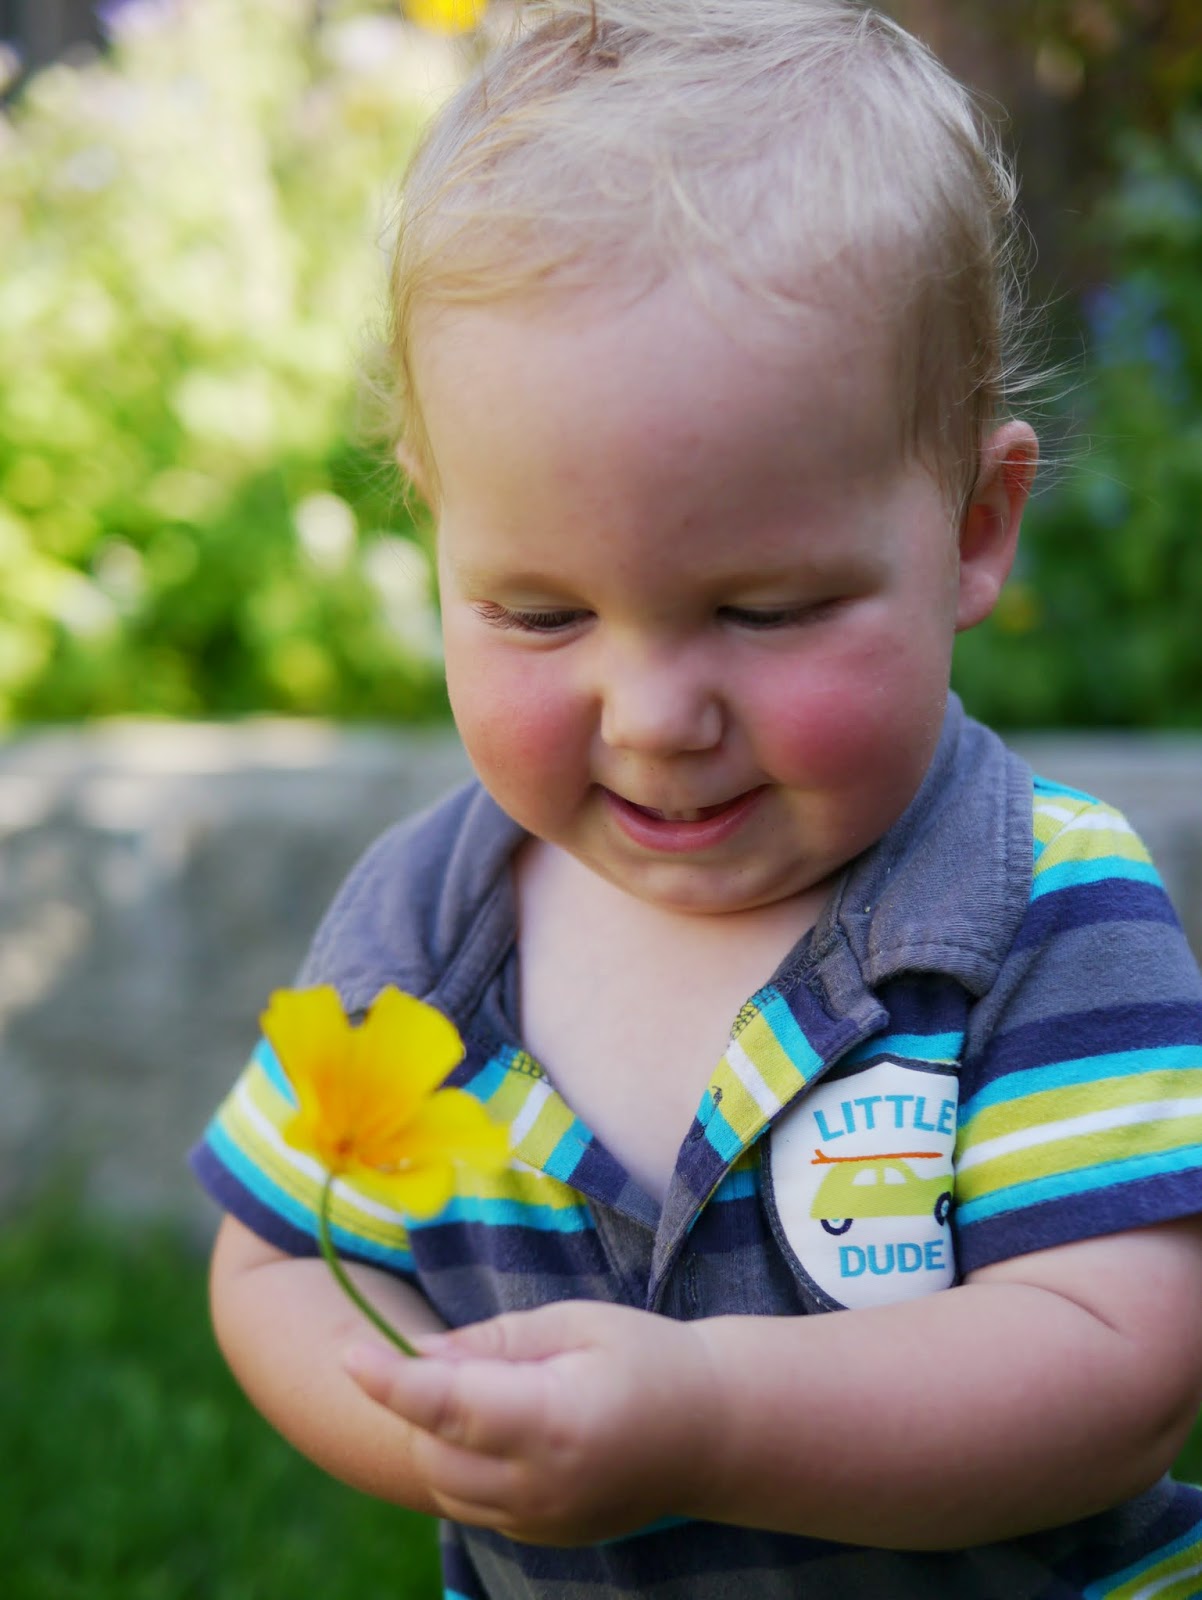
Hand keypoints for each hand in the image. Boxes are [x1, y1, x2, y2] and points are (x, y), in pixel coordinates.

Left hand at [342, 1299, 719, 1544]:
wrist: (713, 1433)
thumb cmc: (646, 1358)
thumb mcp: (575, 1323)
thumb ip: (494, 1342)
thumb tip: (421, 1352)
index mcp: (555, 1422)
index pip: (448, 1407)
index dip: (391, 1381)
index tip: (349, 1351)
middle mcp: (542, 1486)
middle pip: (435, 1450)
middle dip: (417, 1400)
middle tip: (443, 1353)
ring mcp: (542, 1521)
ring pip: (446, 1485)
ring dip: (435, 1437)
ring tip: (482, 1388)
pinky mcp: (543, 1537)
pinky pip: (473, 1505)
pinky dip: (462, 1464)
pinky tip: (497, 1427)